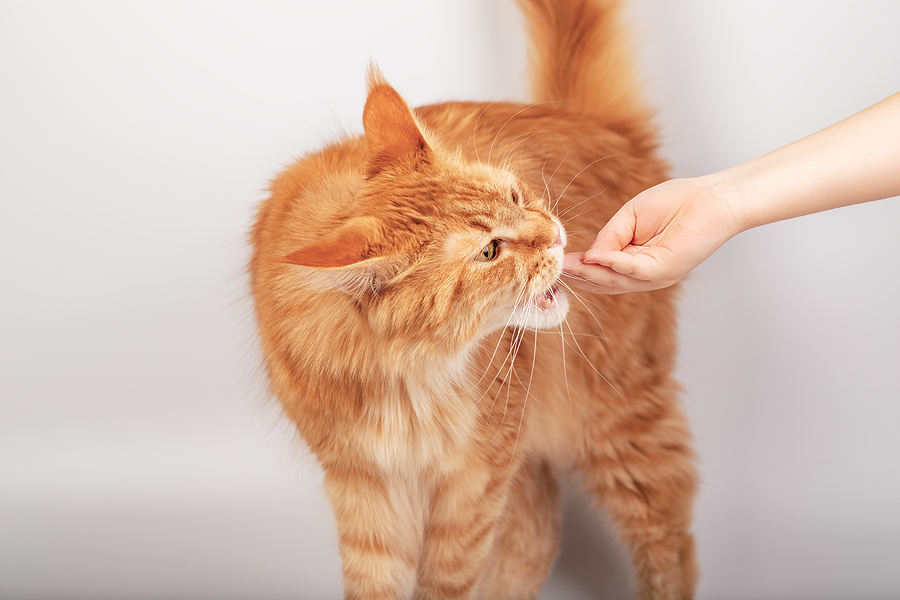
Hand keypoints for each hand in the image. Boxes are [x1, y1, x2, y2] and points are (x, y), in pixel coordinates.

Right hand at [562, 177, 739, 293]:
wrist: (710, 199)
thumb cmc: (675, 202)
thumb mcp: (630, 218)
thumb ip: (609, 236)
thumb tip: (589, 255)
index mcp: (633, 262)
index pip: (600, 271)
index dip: (578, 268)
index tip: (555, 263)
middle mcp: (642, 275)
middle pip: (602, 282)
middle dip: (578, 276)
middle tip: (553, 271)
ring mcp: (653, 276)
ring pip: (614, 280)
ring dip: (589, 274)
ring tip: (566, 267)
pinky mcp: (665, 271)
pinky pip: (634, 270)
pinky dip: (614, 264)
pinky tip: (596, 258)